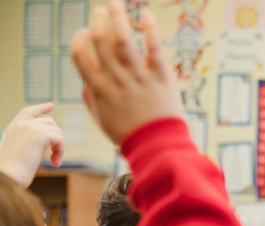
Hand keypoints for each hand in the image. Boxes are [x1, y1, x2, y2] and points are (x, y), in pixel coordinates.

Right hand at [0, 103, 63, 186]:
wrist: (7, 176)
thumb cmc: (13, 171)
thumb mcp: (21, 151)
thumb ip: (31, 141)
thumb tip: (51, 139)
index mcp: (13, 128)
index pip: (28, 112)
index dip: (41, 108)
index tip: (51, 105)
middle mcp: (20, 125)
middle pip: (49, 123)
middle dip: (56, 138)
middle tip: (54, 156)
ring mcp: (29, 128)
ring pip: (57, 131)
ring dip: (59, 147)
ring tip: (54, 161)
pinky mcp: (39, 135)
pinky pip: (59, 139)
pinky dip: (61, 151)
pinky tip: (55, 162)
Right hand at [71, 1, 182, 143]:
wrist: (157, 146)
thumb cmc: (128, 133)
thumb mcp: (101, 119)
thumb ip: (90, 98)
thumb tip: (85, 81)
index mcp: (98, 89)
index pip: (79, 55)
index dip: (79, 38)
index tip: (85, 32)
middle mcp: (116, 79)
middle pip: (100, 41)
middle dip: (98, 20)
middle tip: (101, 10)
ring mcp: (138, 77)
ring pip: (123, 40)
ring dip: (118, 17)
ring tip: (116, 3)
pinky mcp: (160, 77)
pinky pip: (154, 48)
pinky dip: (149, 28)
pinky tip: (146, 15)